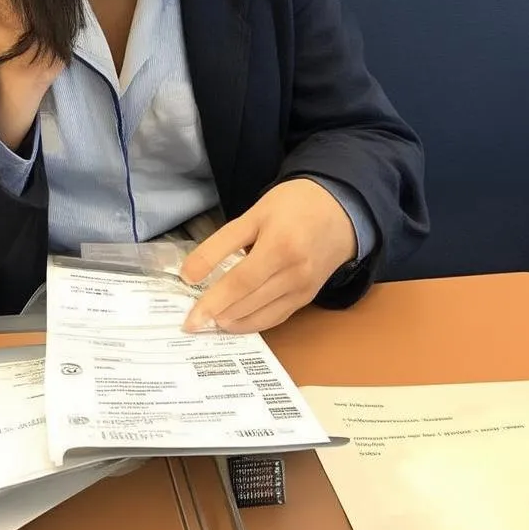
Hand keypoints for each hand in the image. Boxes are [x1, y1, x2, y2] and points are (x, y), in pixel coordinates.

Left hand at [180, 179, 357, 333]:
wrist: (340, 210)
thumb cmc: (293, 205)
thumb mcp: (254, 214)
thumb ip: (221, 243)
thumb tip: (190, 273)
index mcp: (279, 246)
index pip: (238, 281)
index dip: (211, 300)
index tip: (188, 313)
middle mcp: (294, 272)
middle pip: (248, 301)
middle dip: (216, 314)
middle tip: (191, 322)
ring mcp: (303, 288)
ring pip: (261, 315)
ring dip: (232, 323)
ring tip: (208, 323)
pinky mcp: (307, 298)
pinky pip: (276, 318)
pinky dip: (252, 324)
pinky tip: (233, 322)